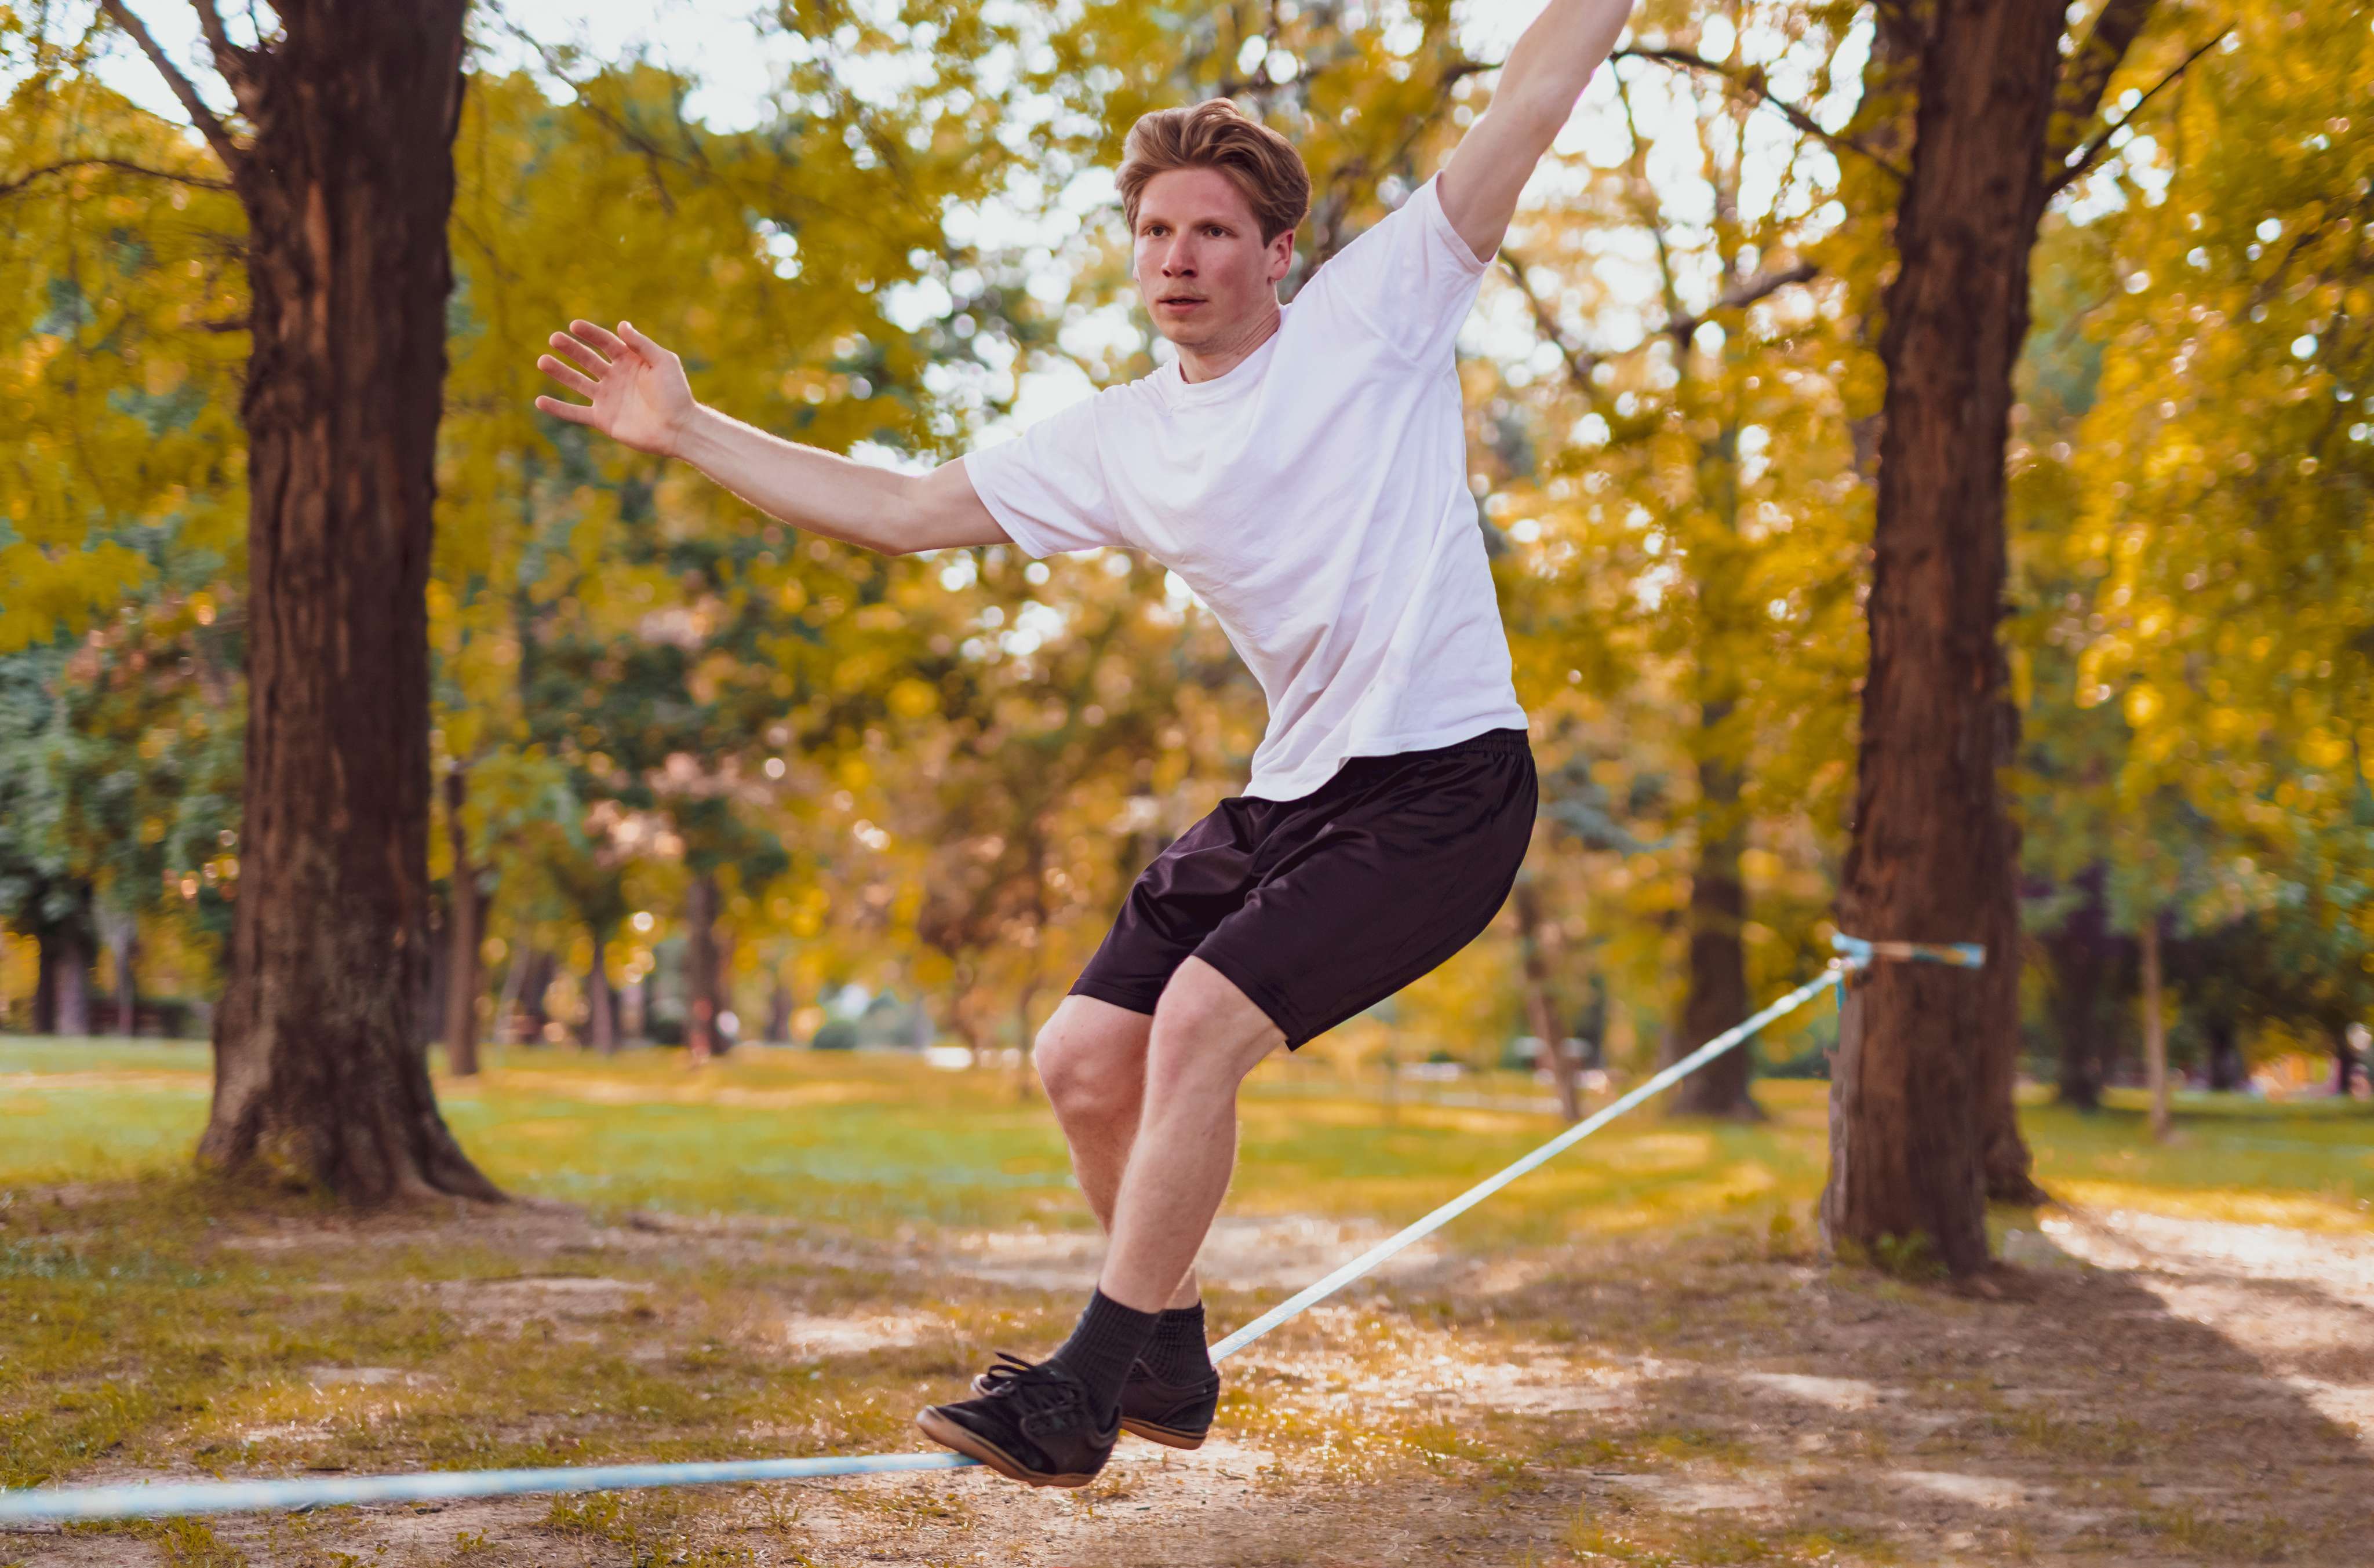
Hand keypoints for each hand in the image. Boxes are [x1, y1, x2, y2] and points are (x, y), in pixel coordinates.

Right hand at [535, 319, 696, 456]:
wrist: (679, 428)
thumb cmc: (676, 394)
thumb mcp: (663, 362)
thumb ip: (641, 345)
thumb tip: (621, 325)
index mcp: (630, 360)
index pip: (605, 342)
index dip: (590, 333)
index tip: (574, 326)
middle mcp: (615, 377)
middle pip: (588, 359)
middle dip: (571, 349)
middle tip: (554, 339)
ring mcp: (607, 398)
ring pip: (578, 382)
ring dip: (560, 372)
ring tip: (542, 361)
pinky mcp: (603, 419)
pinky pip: (576, 413)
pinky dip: (558, 409)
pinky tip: (540, 401)